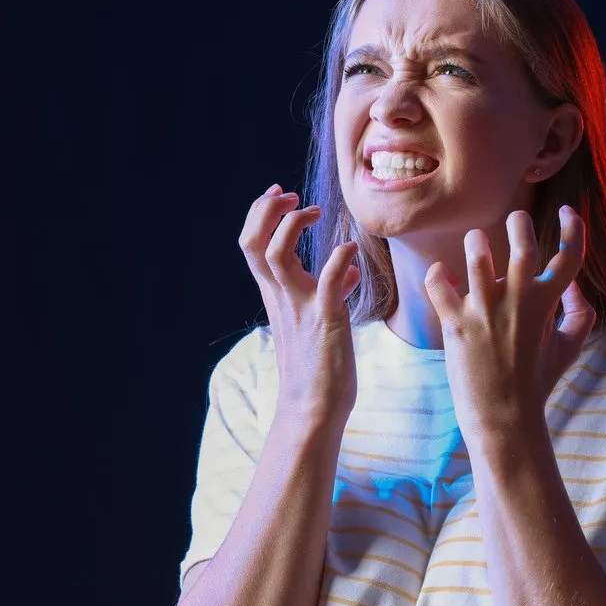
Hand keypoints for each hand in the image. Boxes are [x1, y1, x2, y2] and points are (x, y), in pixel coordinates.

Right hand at [237, 185, 361, 428]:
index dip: (261, 213)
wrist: (314, 409)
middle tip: (292, 196)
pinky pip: (329, 280)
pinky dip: (340, 258)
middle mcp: (281, 297)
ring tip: (316, 213)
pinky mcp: (325, 320)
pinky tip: (353, 252)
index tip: (282, 196)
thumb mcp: (319, 322)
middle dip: (268, 209)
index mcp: (275, 295)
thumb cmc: (319, 368)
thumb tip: (351, 271)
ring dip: (294, 223)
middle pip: (252, 241)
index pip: (252, 243)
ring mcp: (300, 307)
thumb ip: (330, 292)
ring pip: (275, 253)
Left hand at [422, 206, 596, 436]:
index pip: (570, 255)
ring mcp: (485, 311)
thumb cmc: (536, 381)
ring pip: (477, 255)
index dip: (573, 227)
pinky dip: (438, 275)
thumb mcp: (569, 347)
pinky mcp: (456, 323)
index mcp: (548, 304)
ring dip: (476, 242)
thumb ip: (581, 313)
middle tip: (515, 221)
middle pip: (522, 242)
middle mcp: (518, 301)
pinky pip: (439, 284)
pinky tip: (444, 276)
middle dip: (518, 222)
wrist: (504, 417)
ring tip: (477, 243)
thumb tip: (574, 283)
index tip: (566, 212)